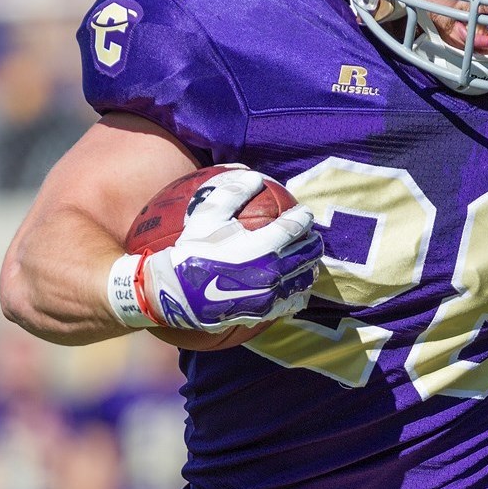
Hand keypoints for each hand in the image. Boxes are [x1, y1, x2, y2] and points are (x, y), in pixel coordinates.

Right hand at [109, 169, 322, 331]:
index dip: (303, 217)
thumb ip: (231, 192)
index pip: (295, 227)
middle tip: (308, 234)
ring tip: (305, 258)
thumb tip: (253, 176)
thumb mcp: (206, 216)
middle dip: (312, 240)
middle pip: (308, 252)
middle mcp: (273, 271)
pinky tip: (294, 285)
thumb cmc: (190, 250)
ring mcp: (271, 294)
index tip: (302, 212)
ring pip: (304, 278)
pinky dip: (298, 290)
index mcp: (264, 246)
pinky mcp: (265, 312)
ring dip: (309, 265)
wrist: (176, 292)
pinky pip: (292, 301)